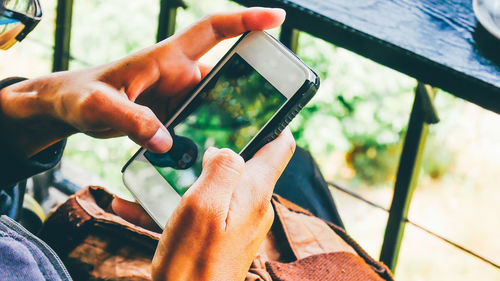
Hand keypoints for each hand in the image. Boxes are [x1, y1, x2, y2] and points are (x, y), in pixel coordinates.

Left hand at [0, 7, 285, 156]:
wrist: (69, 107)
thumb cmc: (81, 96)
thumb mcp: (99, 108)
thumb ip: (132, 122)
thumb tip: (168, 142)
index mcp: (166, 58)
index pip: (212, 30)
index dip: (245, 20)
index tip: (277, 17)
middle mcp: (178, 74)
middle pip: (226, 72)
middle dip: (254, 83)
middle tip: (279, 102)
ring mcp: (178, 96)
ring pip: (217, 101)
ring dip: (234, 116)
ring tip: (254, 136)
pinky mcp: (173, 115)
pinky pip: (202, 120)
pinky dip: (213, 133)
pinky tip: (219, 153)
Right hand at [149, 128, 294, 280]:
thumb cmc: (192, 262)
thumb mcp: (202, 206)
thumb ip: (221, 168)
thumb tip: (225, 148)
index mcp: (254, 192)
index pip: (280, 144)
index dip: (271, 121)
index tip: (252, 107)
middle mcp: (255, 205)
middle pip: (247, 162)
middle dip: (220, 149)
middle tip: (190, 144)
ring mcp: (242, 221)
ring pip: (223, 184)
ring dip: (195, 177)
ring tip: (162, 179)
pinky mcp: (227, 235)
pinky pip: (210, 207)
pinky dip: (187, 201)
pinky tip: (153, 205)